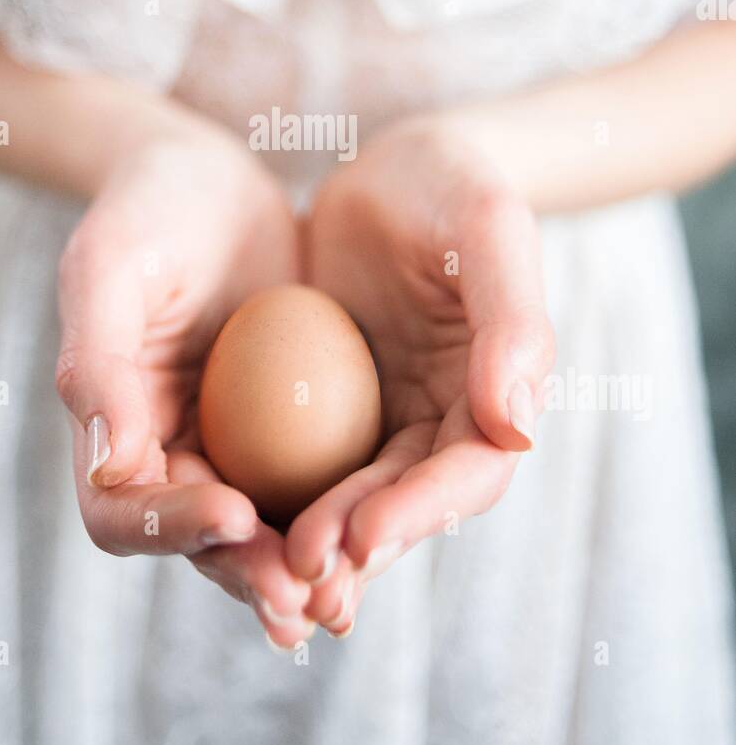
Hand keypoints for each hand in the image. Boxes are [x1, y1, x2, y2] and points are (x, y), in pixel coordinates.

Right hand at [55, 120, 313, 647]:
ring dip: (302, 564)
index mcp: (108, 429)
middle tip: (306, 595)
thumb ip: (98, 362)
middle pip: (200, 541)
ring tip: (345, 593)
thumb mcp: (110, 268)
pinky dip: (344, 511)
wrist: (208, 176)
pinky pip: (316, 481)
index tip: (236, 514)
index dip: (173, 527)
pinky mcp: (288, 427)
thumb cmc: (146, 212)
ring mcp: (230, 445)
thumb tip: (110, 466)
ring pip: (264, 529)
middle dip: (250, 573)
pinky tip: (386, 525)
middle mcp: (167, 453)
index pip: (124, 510)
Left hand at [287, 116, 555, 634]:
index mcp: (495, 394)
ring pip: (349, 501)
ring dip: (312, 545)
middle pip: (404, 506)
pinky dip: (271, 501)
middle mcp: (442, 422)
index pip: (468, 473)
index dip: (421, 512)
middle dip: (355, 549)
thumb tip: (518, 429)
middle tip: (299, 578)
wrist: (389, 164)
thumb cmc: (450, 184)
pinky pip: (298, 465)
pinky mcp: (326, 410)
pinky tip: (227, 526)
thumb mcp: (488, 228)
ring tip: (266, 580)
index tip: (362, 536)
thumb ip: (514, 323)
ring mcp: (382, 420)